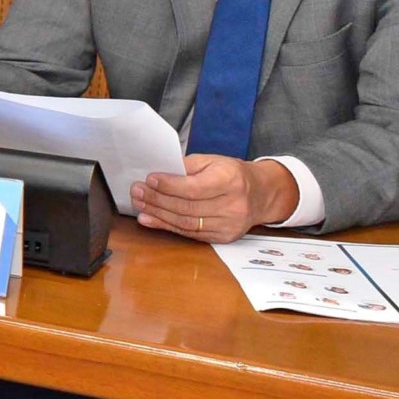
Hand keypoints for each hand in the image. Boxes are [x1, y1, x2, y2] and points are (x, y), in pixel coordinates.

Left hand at [132, 154, 299, 243]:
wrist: (261, 194)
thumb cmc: (233, 174)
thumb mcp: (213, 161)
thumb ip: (187, 166)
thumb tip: (159, 174)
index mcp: (231, 181)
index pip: (195, 188)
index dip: (169, 185)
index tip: (149, 179)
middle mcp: (233, 205)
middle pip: (187, 207)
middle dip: (157, 199)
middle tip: (137, 191)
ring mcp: (229, 224)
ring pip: (186, 223)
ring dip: (157, 214)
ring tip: (139, 204)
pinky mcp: (223, 237)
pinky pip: (189, 233)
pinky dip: (166, 226)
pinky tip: (150, 218)